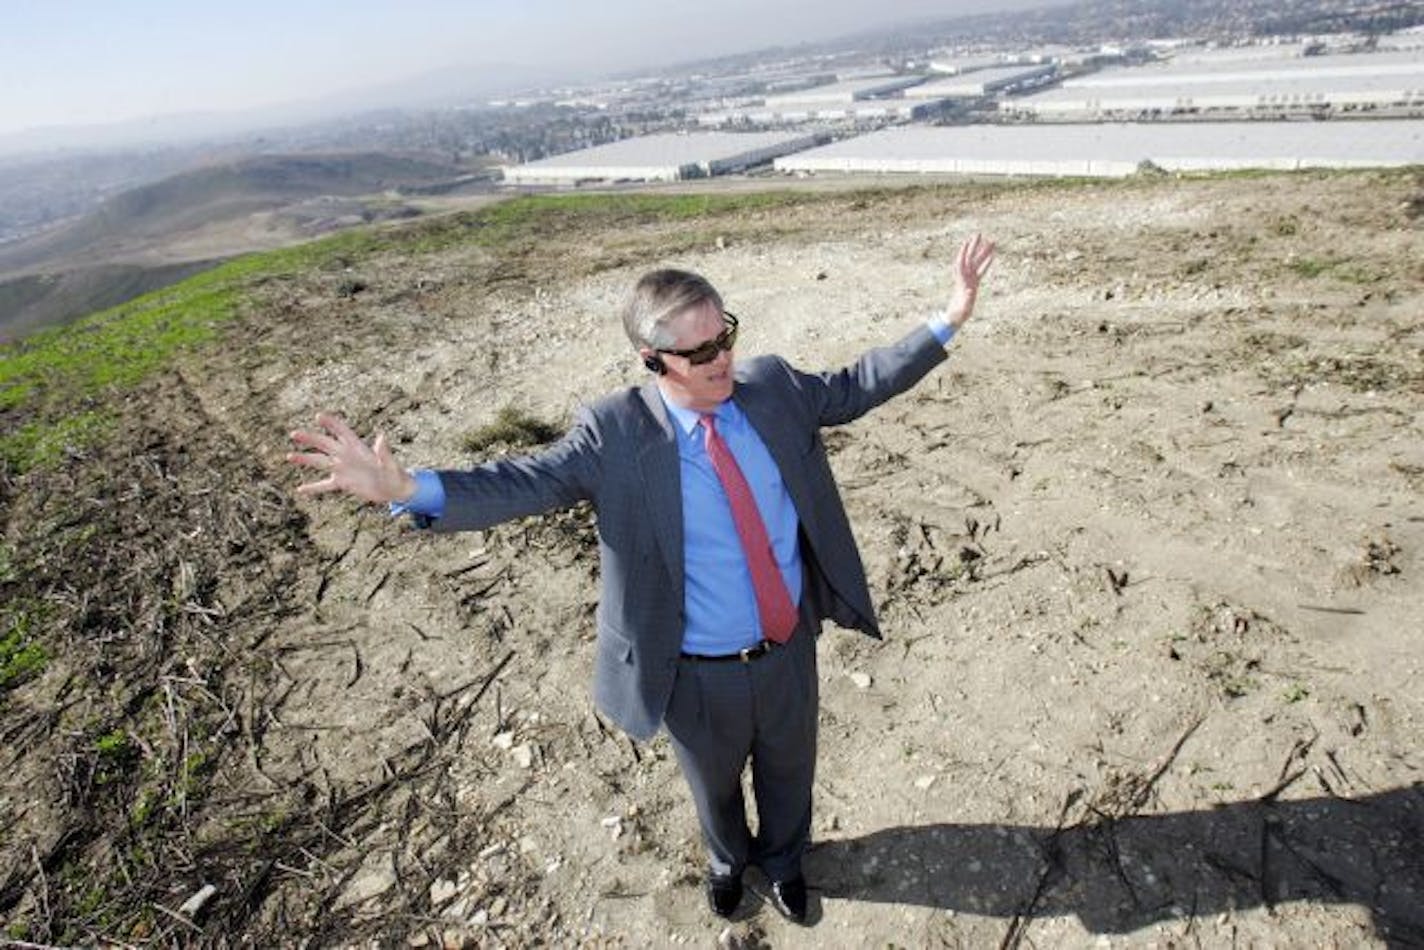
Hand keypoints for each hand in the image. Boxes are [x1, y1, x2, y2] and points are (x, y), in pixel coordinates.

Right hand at [286, 412, 414, 503]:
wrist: (394, 489)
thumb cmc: (395, 474)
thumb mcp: (390, 464)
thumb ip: (384, 452)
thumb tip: (382, 437)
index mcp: (358, 448)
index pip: (342, 432)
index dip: (332, 423)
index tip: (319, 416)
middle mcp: (347, 456)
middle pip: (325, 444)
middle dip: (310, 438)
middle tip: (294, 433)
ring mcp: (343, 469)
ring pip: (320, 462)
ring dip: (305, 459)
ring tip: (289, 456)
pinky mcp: (343, 483)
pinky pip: (324, 485)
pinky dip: (313, 488)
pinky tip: (300, 489)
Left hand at [945, 233, 995, 327]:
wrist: (955, 317)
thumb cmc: (958, 313)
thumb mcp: (963, 307)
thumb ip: (967, 299)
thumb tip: (971, 291)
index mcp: (962, 281)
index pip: (962, 264)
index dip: (964, 253)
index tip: (967, 242)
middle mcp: (965, 277)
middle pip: (970, 259)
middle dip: (974, 246)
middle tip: (979, 234)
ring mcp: (969, 279)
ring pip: (977, 262)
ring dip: (983, 252)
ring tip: (992, 241)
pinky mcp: (974, 283)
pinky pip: (981, 270)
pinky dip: (986, 263)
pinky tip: (992, 255)